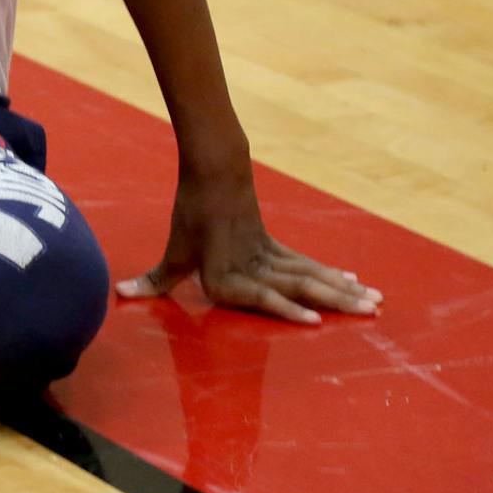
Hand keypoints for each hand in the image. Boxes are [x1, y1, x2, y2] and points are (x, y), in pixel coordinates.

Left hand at [119, 167, 381, 324]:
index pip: (261, 296)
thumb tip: (119, 295)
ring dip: (342, 290)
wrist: (214, 171)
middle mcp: (254, 267)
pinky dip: (331, 274)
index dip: (286, 308)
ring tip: (373, 303)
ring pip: (311, 275)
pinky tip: (354, 282)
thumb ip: (155, 280)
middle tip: (368, 314)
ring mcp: (269, 256)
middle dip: (334, 302)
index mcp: (228, 274)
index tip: (314, 320)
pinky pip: (308, 264)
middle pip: (298, 286)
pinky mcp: (277, 246)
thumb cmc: (191, 215)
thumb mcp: (173, 251)